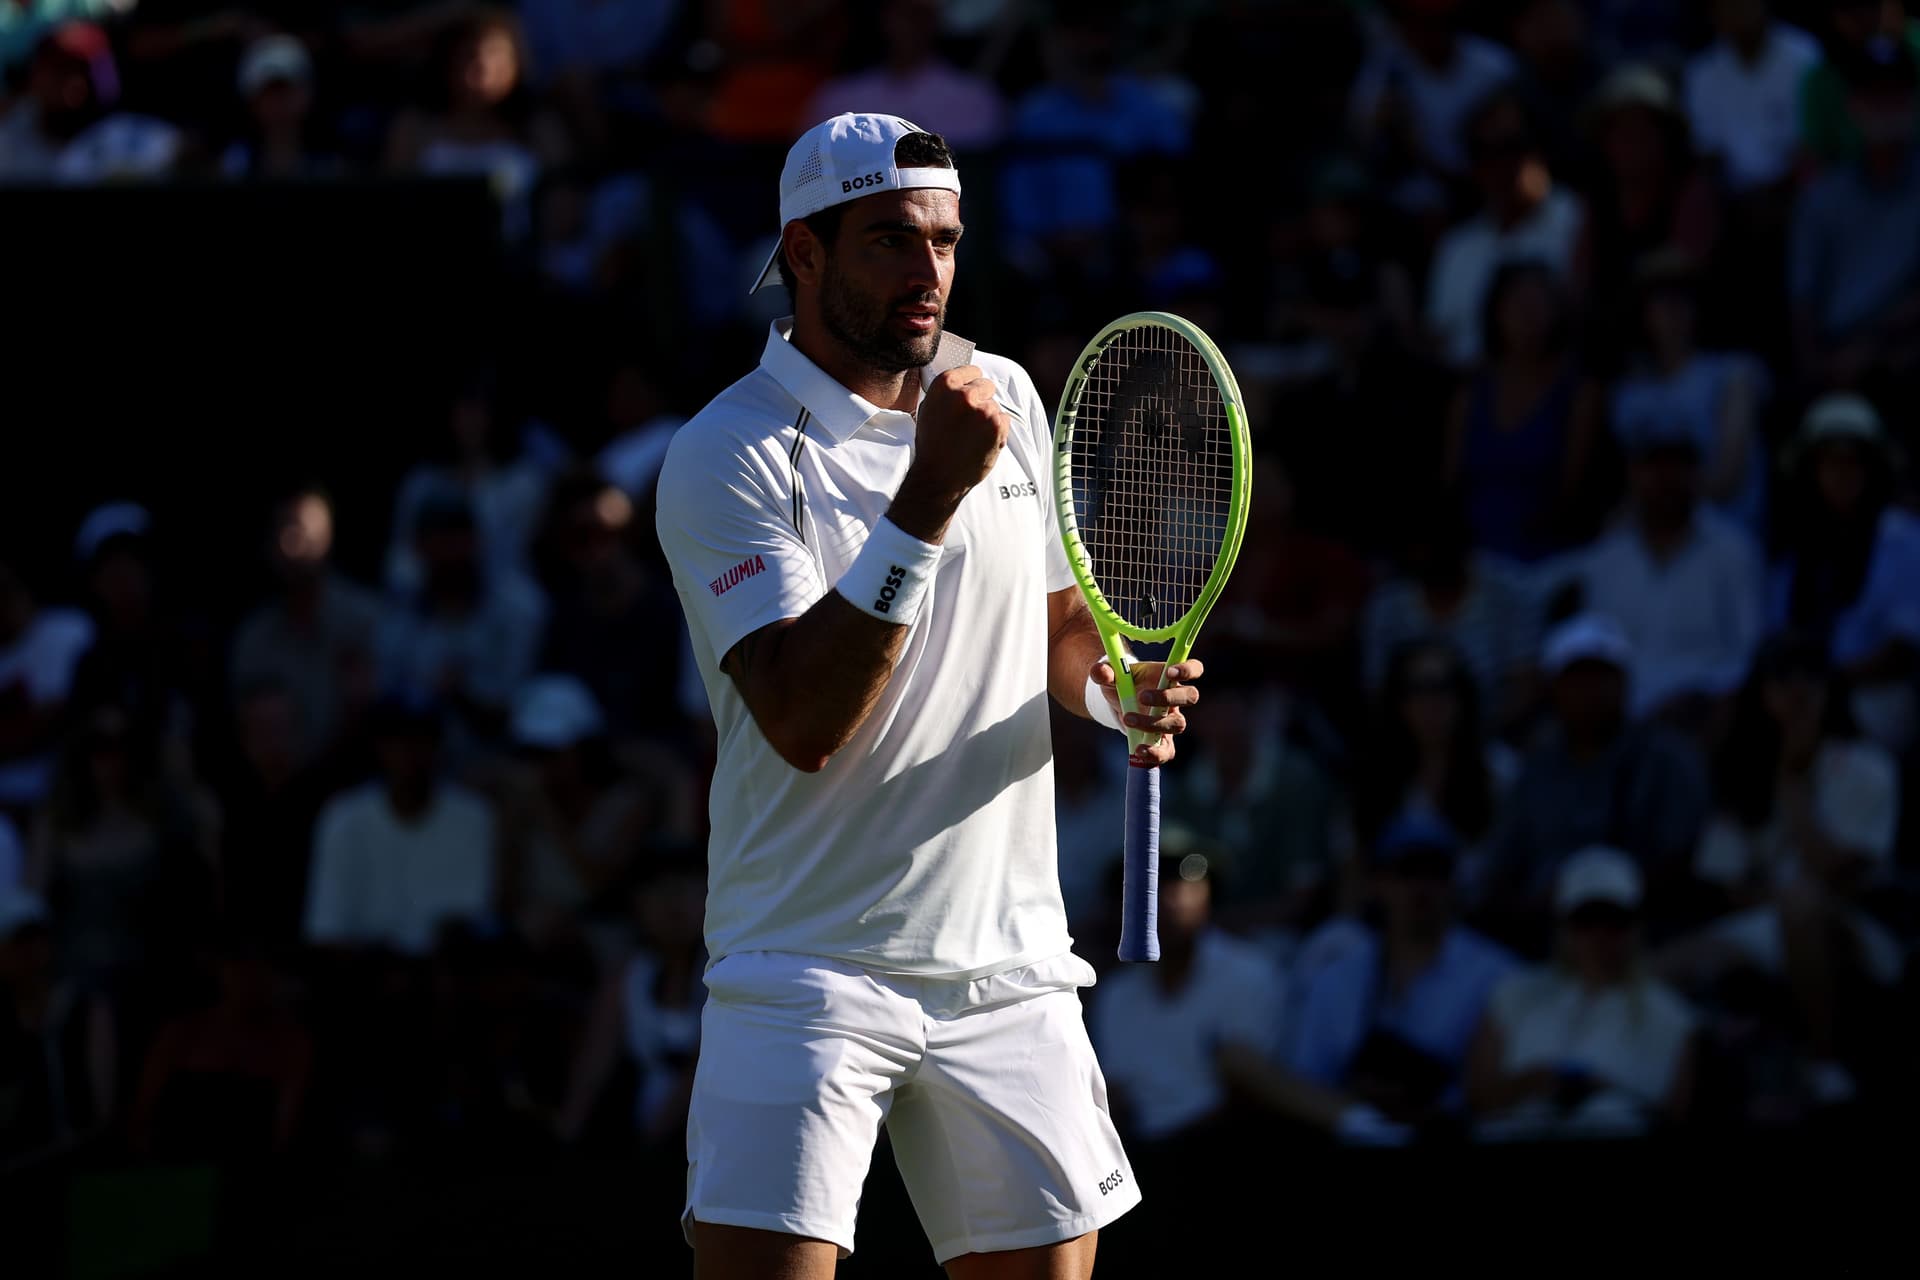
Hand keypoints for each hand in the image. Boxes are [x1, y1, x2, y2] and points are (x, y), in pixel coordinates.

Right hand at [891, 366, 1008, 540]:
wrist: (939, 477)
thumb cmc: (932, 445)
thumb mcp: (928, 409)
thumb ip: (946, 392)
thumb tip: (962, 379)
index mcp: (945, 385)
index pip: (972, 370)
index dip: (971, 383)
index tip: (970, 393)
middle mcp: (964, 394)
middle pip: (987, 385)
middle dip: (982, 399)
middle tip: (970, 420)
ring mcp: (983, 409)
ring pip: (995, 405)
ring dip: (988, 418)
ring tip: (972, 436)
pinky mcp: (997, 425)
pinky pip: (1005, 420)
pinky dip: (998, 431)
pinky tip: (981, 442)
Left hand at [1089, 657, 1202, 766]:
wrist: (1116, 702)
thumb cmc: (1121, 682)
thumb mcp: (1110, 675)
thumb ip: (1104, 671)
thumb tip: (1100, 672)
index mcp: (1169, 676)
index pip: (1194, 669)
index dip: (1188, 669)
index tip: (1170, 671)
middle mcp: (1176, 698)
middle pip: (1191, 696)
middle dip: (1168, 697)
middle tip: (1141, 696)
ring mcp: (1171, 720)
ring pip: (1178, 724)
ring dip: (1153, 723)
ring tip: (1128, 719)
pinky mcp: (1164, 741)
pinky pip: (1168, 751)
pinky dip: (1155, 753)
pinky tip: (1138, 750)